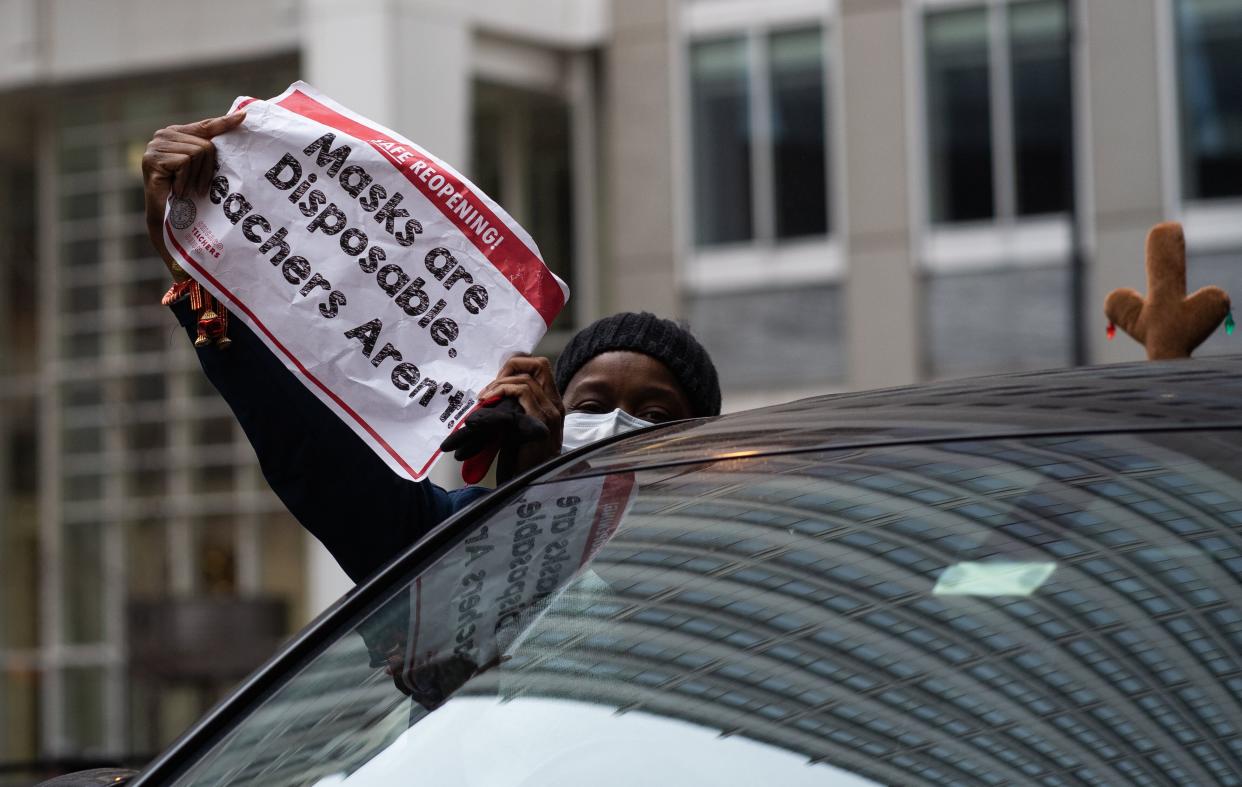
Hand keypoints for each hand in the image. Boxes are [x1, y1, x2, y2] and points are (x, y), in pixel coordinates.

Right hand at [141, 112, 246, 276]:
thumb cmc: (185, 195)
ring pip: (198, 152)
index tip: (244, 116)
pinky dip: (185, 180)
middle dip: (206, 169)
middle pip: (206, 144)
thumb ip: (210, 150)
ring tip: (185, 188)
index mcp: (176, 134)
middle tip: (196, 186)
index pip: (205, 126)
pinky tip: (177, 189)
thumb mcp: (200, 169)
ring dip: (196, 177)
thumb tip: (236, 126)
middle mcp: (164, 135)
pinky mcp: (153, 158)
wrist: (164, 218)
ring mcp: (155, 146)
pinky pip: (186, 162)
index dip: (224, 123)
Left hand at [439, 355, 563, 482]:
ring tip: (485, 397)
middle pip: (539, 365)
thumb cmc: (521, 461)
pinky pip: (523, 392)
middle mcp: (555, 405)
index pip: (540, 368)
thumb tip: (494, 392)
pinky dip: (502, 391)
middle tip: (491, 386)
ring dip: (499, 383)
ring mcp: (551, 413)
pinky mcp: (541, 422)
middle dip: (510, 367)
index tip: (496, 382)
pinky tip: (489, 401)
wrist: (529, 483)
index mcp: (552, 405)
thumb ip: (516, 409)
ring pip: (526, 379)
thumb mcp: (519, 428)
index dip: (516, 367)